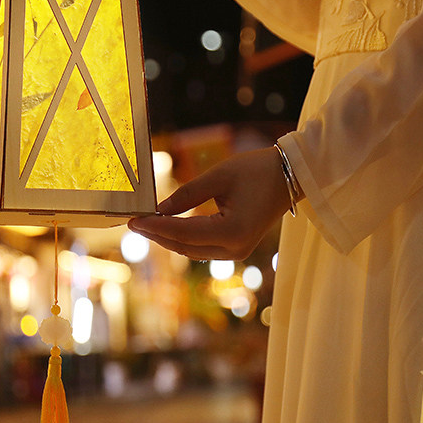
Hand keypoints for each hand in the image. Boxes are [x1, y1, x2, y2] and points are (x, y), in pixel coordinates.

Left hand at [128, 147, 290, 260]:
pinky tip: (165, 227)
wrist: (290, 176)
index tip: (133, 220)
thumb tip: (157, 209)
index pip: (183, 233)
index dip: (155, 227)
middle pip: (184, 247)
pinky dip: (182, 239)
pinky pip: (202, 247)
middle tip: (132, 223)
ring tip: (144, 225)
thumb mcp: (218, 176)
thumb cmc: (257, 170)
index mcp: (232, 232)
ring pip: (192, 251)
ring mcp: (237, 252)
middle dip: (157, 235)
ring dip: (168, 239)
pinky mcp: (237, 247)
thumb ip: (186, 194)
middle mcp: (235, 249)